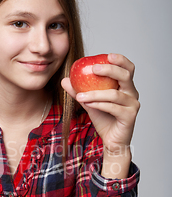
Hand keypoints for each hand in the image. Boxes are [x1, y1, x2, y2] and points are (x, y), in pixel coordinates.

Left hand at [62, 53, 139, 177]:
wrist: (111, 141)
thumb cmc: (104, 119)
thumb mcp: (89, 102)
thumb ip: (79, 91)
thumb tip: (64, 79)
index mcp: (126, 86)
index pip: (128, 68)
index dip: (120, 60)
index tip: (107, 55)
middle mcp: (132, 93)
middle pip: (125, 75)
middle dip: (110, 69)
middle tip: (93, 69)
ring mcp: (133, 105)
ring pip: (115, 94)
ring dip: (95, 93)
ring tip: (80, 95)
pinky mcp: (129, 116)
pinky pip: (113, 107)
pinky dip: (98, 104)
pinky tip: (87, 103)